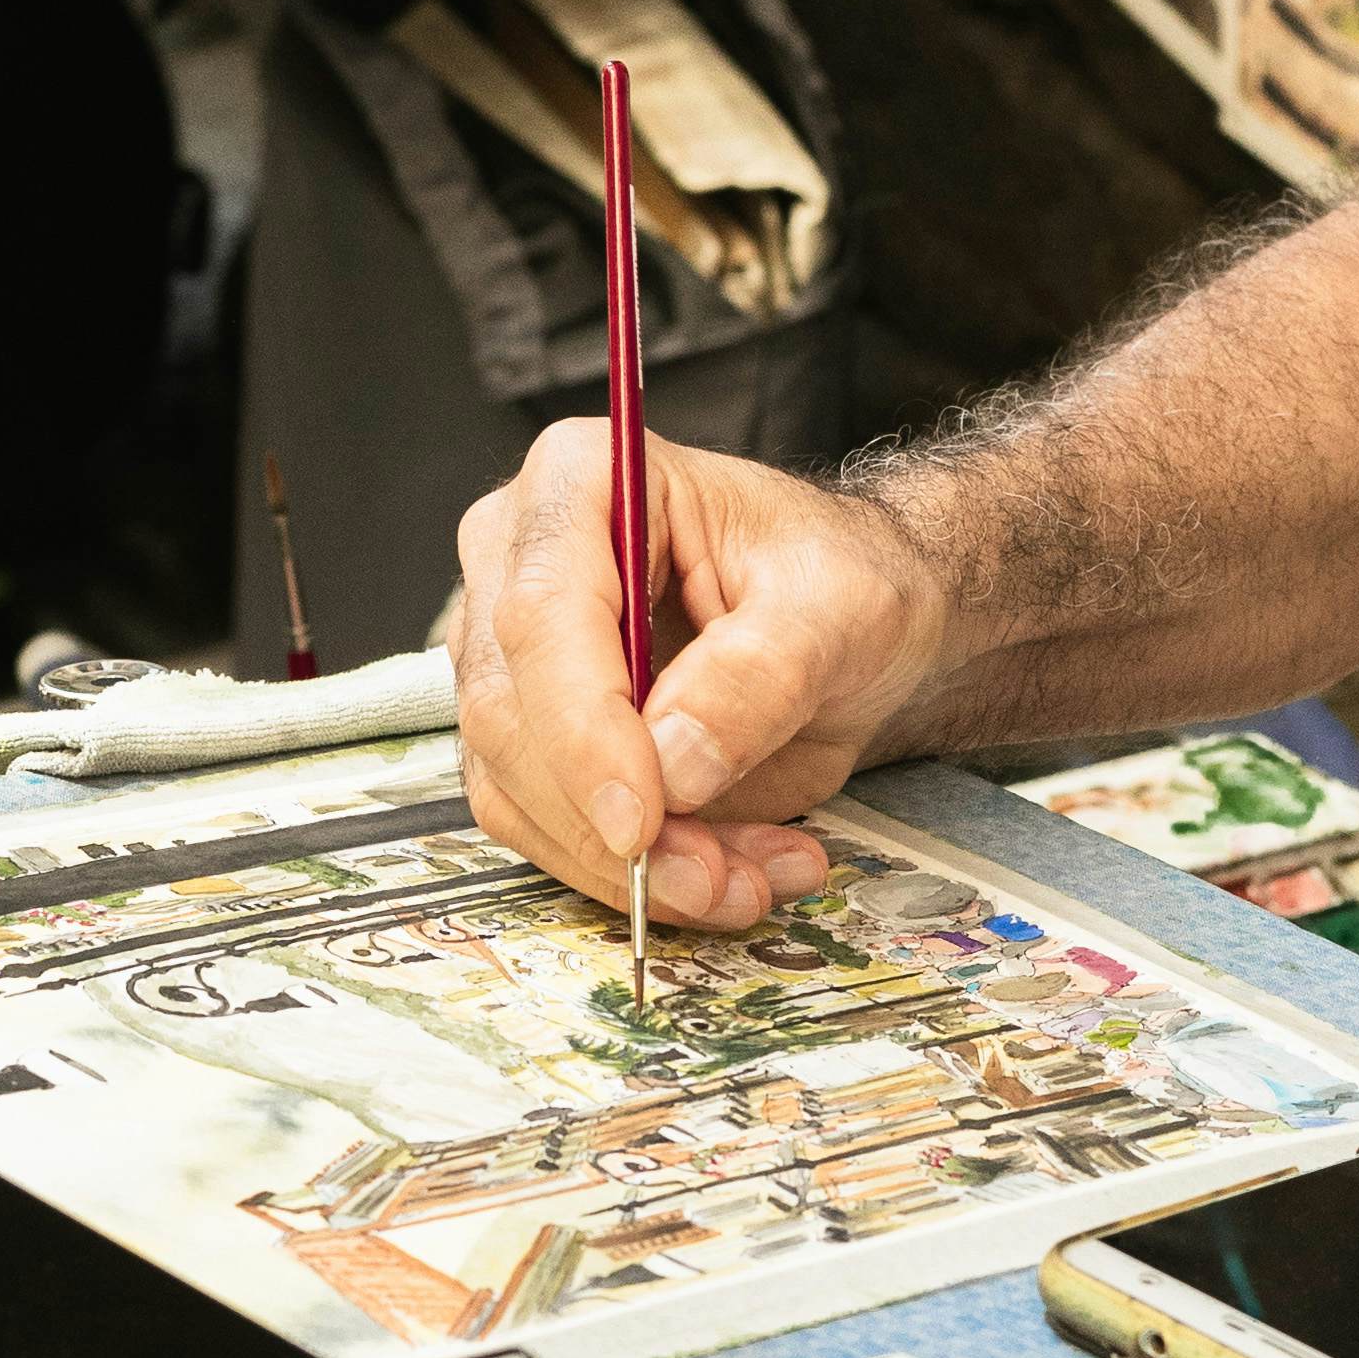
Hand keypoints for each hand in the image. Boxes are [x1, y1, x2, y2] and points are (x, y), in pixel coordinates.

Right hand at [454, 423, 949, 926]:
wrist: (848, 621)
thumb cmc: (837, 580)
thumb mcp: (838, 610)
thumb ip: (760, 676)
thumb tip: (674, 764)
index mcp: (583, 478)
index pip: (544, 612)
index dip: (584, 728)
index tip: (644, 820)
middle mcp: (519, 558)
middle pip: (511, 712)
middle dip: (612, 822)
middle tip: (720, 879)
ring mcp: (510, 654)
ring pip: (518, 790)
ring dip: (630, 868)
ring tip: (751, 879)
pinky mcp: (527, 737)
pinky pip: (548, 830)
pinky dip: (632, 878)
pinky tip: (725, 874)